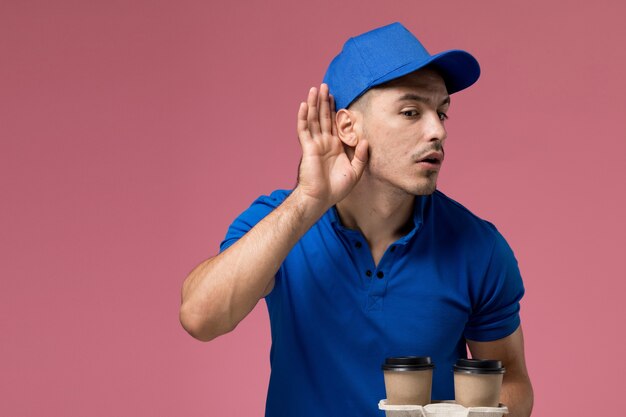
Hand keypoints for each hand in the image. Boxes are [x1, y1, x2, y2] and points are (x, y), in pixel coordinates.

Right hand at [295, 83, 368, 208]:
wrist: (320, 199)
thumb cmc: (336, 189)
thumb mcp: (355, 172)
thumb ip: (361, 156)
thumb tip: (365, 140)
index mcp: (335, 147)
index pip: (334, 124)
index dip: (334, 110)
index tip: (335, 97)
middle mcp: (324, 143)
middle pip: (323, 117)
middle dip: (323, 101)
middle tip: (324, 85)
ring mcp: (314, 144)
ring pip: (313, 119)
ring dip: (313, 104)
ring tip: (315, 89)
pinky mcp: (307, 148)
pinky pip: (304, 130)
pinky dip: (303, 117)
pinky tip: (303, 105)